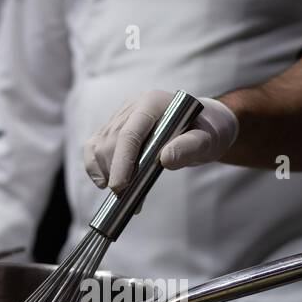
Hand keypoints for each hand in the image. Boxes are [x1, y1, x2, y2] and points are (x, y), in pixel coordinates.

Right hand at [83, 90, 237, 192]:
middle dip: (115, 172)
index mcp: (153, 103)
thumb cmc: (208, 132)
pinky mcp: (113, 128)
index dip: (122, 161)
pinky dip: (94, 167)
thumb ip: (190, 147)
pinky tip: (104, 183)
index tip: (119, 187)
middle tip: (127, 198)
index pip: (129, 133)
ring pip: (99, 146)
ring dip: (106, 174)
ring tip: (125, 194)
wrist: (204, 126)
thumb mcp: (208, 140)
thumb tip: (166, 159)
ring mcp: (121, 116)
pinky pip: (94, 147)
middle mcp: (133, 106)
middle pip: (111, 142)